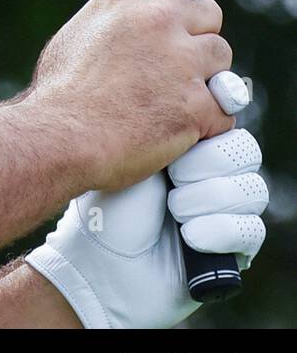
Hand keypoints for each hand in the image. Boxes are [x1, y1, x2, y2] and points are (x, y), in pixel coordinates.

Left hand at [25, 126, 266, 328]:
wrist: (100, 259)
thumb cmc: (109, 204)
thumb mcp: (135, 154)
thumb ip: (171, 125)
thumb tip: (214, 93)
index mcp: (187, 147)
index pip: (226, 123)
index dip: (215, 123)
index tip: (194, 127)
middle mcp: (211, 176)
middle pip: (245, 152)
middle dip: (206, 164)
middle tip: (172, 177)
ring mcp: (225, 212)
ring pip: (252, 190)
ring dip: (205, 200)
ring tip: (173, 210)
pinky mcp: (234, 248)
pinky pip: (251, 229)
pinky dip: (216, 230)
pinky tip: (189, 236)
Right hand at [30, 0, 235, 190]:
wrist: (59, 138)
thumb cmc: (59, 95)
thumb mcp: (77, 35)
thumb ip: (118, 21)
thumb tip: (138, 23)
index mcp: (123, 1)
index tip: (176, 12)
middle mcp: (156, 22)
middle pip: (209, 12)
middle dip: (196, 37)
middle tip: (172, 65)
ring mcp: (181, 62)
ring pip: (222, 59)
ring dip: (205, 79)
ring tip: (168, 100)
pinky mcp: (196, 104)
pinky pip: (223, 109)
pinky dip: (205, 123)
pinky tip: (175, 130)